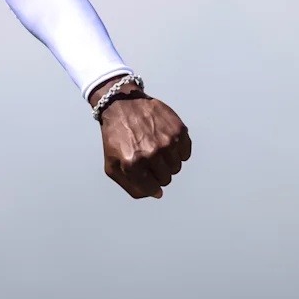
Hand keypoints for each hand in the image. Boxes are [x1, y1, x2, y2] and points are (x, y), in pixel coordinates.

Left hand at [89, 80, 190, 198]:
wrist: (121, 103)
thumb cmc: (115, 135)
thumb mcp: (112, 164)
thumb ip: (131, 186)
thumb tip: (157, 194)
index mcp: (132, 164)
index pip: (153, 188)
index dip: (150, 184)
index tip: (146, 174)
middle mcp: (151, 153)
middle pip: (166, 179)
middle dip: (157, 172)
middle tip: (147, 157)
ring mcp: (166, 141)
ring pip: (177, 167)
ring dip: (167, 161)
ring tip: (154, 147)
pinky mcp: (178, 130)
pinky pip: (185, 153)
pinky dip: (178, 150)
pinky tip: (164, 140)